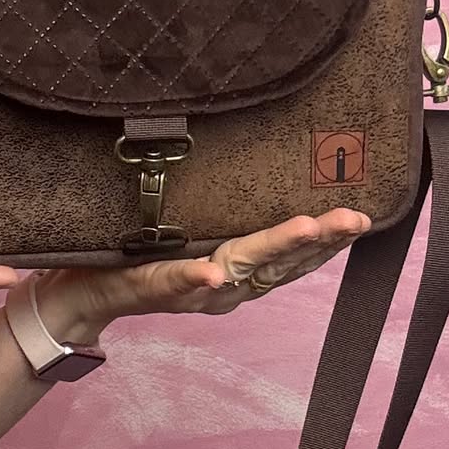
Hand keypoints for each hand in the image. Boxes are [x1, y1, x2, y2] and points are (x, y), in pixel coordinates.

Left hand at [35, 208, 372, 344]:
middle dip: (319, 240)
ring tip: (309, 228)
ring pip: (240, 267)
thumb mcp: (194, 232)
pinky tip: (214, 275)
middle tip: (352, 218)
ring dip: (275, 249)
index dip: (329, 240)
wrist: (85, 294)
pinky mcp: (152, 286)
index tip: (363, 218)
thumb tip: (255, 154)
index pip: (292, 256)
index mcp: (238, 271)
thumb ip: (226, 210)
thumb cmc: (144, 257)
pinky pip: (176, 282)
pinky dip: (197, 280)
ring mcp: (192, 290)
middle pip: (279, 262)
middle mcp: (225, 286)